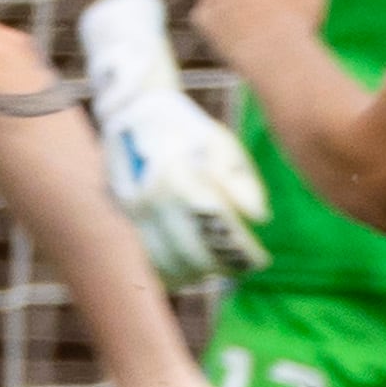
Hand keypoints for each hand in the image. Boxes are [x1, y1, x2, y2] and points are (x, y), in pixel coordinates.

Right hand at [100, 81, 272, 288]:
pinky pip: (147, 258)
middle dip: (221, 267)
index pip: (217, 231)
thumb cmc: (188, 129)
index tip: (261, 259)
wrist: (135, 112)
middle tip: (241, 267)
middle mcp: (153, 199)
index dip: (243, 252)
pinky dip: (169, 271)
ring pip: (165, 263)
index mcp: (180, 178)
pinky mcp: (124, 217)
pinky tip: (189, 269)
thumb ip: (242, 181)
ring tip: (217, 269)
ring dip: (195, 273)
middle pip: (192, 254)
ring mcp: (133, 210)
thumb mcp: (222, 144)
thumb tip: (260, 217)